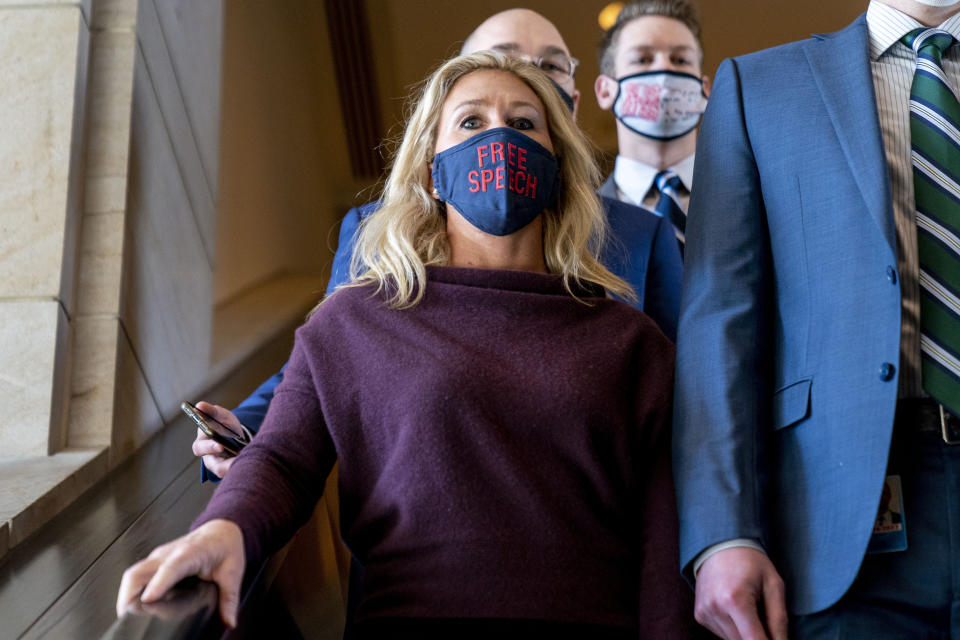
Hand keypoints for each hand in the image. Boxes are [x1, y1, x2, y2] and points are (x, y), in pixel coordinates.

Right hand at [116, 519, 244, 627]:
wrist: (221, 531)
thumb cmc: (225, 547)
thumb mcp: (233, 572)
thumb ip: (230, 598)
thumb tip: (229, 621)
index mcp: (191, 553)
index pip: (171, 567)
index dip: (158, 583)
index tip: (148, 599)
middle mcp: (169, 553)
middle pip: (140, 572)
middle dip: (129, 595)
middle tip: (128, 618)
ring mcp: (159, 557)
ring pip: (133, 574)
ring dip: (126, 595)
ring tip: (126, 616)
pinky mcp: (154, 561)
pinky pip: (136, 575)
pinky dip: (130, 591)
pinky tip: (132, 606)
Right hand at [191, 402, 244, 477]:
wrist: (235, 433)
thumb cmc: (222, 423)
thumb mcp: (219, 415)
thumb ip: (210, 411)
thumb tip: (200, 406)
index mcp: (202, 443)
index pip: (200, 448)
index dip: (209, 448)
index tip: (220, 446)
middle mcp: (210, 458)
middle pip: (214, 465)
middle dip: (226, 464)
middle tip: (240, 458)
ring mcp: (221, 466)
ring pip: (228, 472)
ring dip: (238, 467)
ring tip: (251, 460)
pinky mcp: (232, 470)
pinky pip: (237, 472)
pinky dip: (245, 468)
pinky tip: (255, 463)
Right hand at [694, 547, 787, 639]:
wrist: (720, 545)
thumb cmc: (751, 563)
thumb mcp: (774, 586)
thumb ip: (779, 621)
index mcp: (736, 600)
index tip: (776, 639)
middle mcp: (715, 608)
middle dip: (758, 636)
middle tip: (764, 617)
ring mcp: (705, 612)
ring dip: (745, 633)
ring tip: (750, 609)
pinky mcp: (699, 615)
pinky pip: (722, 634)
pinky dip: (734, 628)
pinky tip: (736, 609)